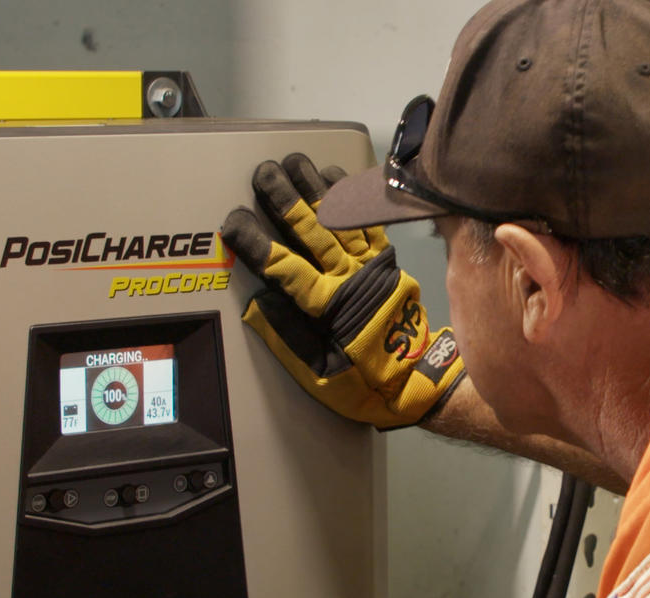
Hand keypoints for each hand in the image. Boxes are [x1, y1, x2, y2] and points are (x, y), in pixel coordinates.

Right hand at [222, 153, 465, 429]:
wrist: (417, 381)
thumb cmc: (363, 383)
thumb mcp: (320, 374)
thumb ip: (288, 338)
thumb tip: (258, 302)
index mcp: (328, 309)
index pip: (283, 268)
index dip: (256, 243)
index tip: (232, 221)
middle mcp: (349, 279)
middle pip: (311, 231)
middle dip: (284, 198)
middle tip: (263, 172)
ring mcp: (371, 266)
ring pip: (339, 218)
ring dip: (314, 187)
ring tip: (293, 162)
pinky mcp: (387, 262)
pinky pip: (367, 222)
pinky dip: (350, 197)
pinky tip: (333, 176)